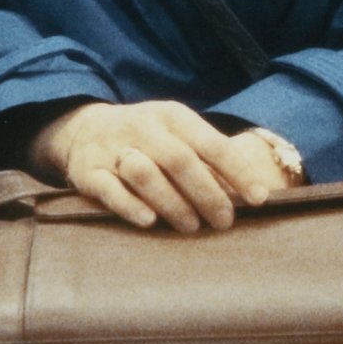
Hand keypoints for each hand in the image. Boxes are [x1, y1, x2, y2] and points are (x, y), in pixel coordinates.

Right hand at [28, 100, 294, 232]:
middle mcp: (143, 127)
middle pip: (181, 160)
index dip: (238, 171)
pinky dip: (130, 206)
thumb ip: (206, 157)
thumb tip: (250, 194)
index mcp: (172, 116)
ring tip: (191, 227)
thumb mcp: (176, 133)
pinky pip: (110, 189)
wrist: (83, 128)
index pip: (211, 143)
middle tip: (224, 222)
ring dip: (173, 202)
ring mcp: (114, 149)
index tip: (258, 198)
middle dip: (208, 194)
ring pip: (146, 173)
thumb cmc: (148, 139)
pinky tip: (149, 221)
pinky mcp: (88, 172)